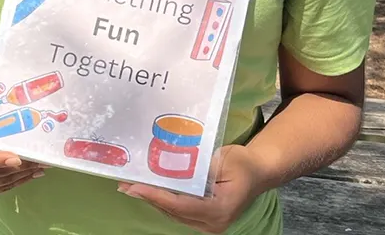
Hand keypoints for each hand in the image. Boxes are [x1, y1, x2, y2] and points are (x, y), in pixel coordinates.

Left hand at [117, 145, 264, 233]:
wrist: (259, 171)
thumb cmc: (243, 163)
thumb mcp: (222, 160)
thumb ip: (199, 167)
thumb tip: (171, 165)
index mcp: (218, 209)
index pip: (180, 204)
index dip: (156, 195)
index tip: (135, 187)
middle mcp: (212, 223)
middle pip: (173, 211)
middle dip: (149, 197)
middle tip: (125, 184)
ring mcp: (208, 224)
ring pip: (174, 213)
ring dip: (153, 199)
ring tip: (131, 186)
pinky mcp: (205, 219)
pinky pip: (180, 211)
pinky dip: (164, 200)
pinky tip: (150, 189)